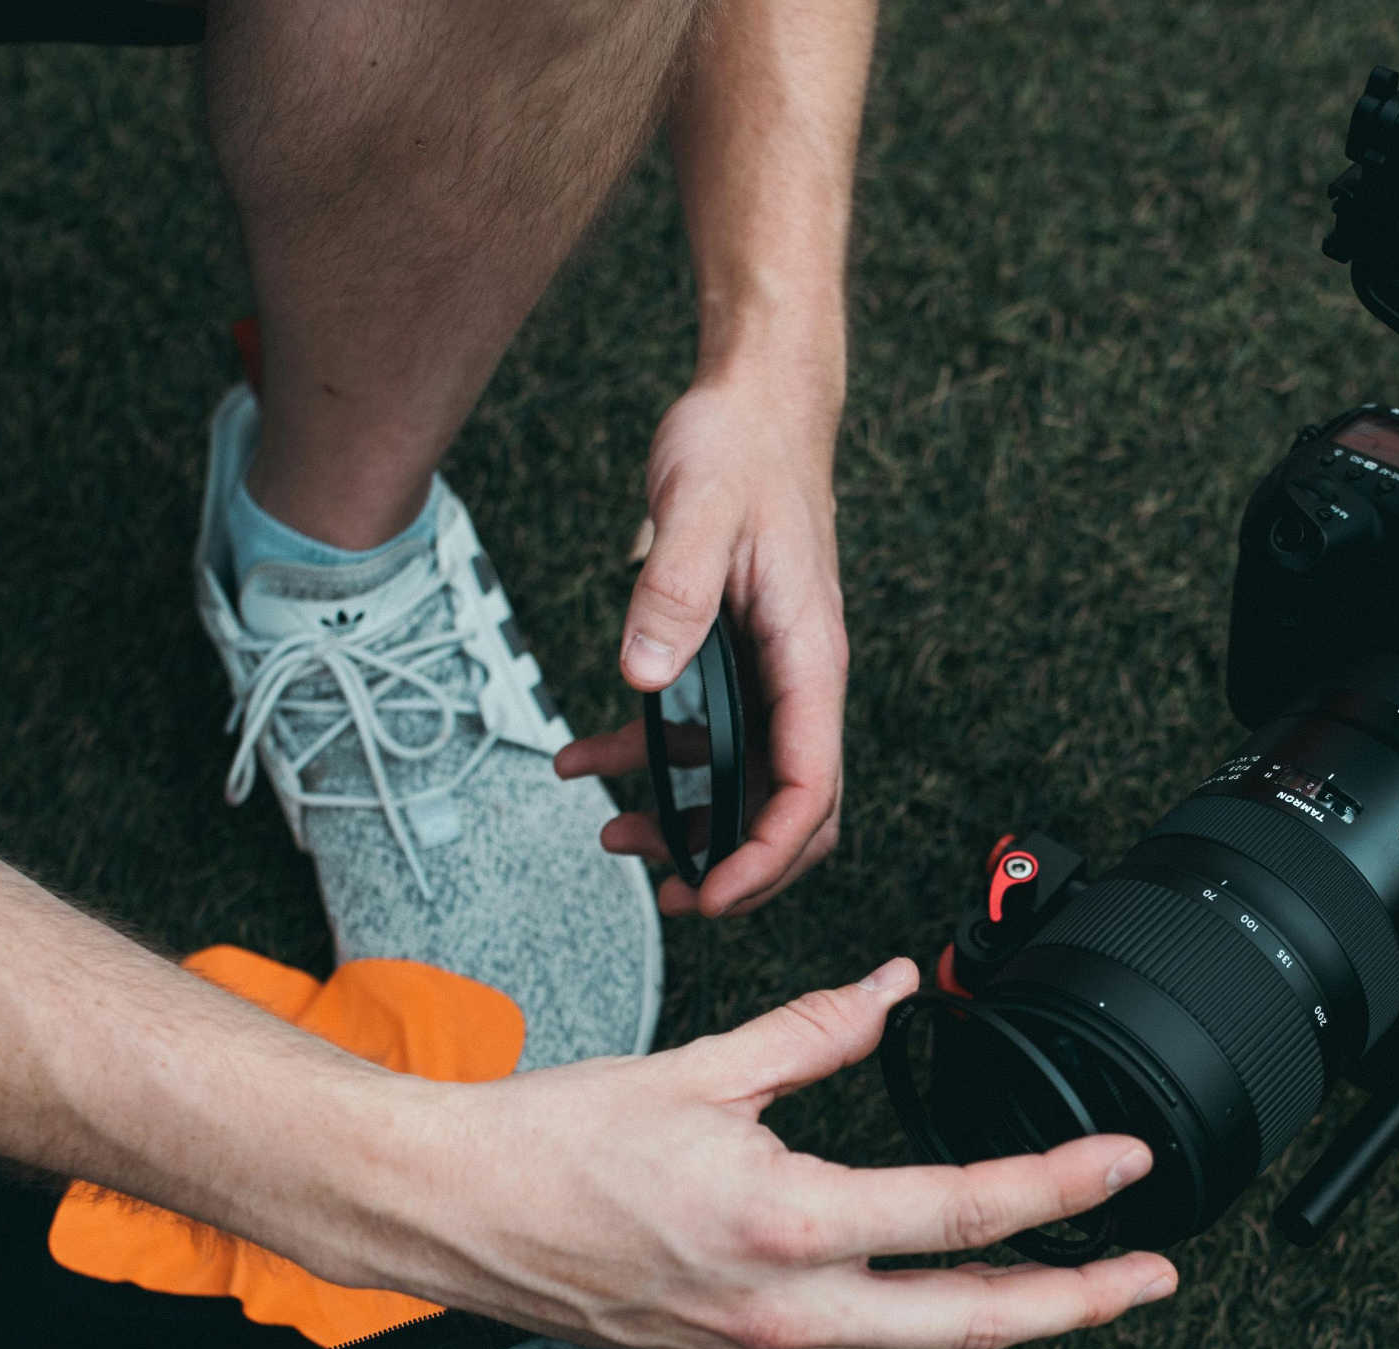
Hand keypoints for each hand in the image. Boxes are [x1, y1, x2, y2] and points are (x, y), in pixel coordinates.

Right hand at [345, 959, 1176, 1348]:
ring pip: (913, 1342)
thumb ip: (816, 1032)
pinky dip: (906, 1311)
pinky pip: (847, 1340)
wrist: (450, 1212)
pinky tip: (934, 1281)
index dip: (1063, 1190)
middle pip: (971, 1324)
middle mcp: (782, 1308)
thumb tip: (890, 991)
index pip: (962, 1212)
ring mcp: (760, 1348)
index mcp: (785, 1225)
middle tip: (1151, 1275)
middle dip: (1078, 1304)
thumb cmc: (549, 1145)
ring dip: (997, 1311)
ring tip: (1069, 1279)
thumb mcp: (702, 1067)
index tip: (1125, 1167)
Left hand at [554, 358, 846, 916]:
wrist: (753, 401)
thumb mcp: (697, 510)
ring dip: (685, 820)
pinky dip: (650, 761)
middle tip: (672, 897)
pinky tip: (588, 762)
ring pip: (744, 781)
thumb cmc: (740, 447)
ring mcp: (771, 671)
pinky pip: (704, 735)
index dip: (766, 856)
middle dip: (736, 865)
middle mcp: (800, 675)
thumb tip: (643, 675)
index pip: (810, 785)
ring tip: (615, 838)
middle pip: (792, 807)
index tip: (713, 895)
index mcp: (810, 655)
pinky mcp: (736, 657)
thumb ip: (673, 592)